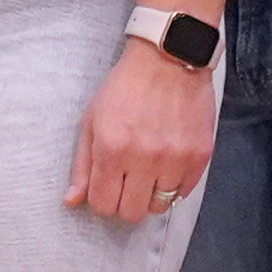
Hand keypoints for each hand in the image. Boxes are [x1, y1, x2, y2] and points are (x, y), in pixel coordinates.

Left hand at [71, 34, 215, 226]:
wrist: (168, 59)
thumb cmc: (124, 88)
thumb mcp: (91, 121)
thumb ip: (81, 164)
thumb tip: (72, 201)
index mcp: (112, 150)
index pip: (103, 205)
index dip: (103, 200)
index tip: (108, 187)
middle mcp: (144, 159)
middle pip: (132, 213)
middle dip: (126, 202)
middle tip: (128, 183)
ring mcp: (175, 159)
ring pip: (159, 206)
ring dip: (151, 193)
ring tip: (150, 169)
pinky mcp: (199, 156)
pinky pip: (184, 192)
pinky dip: (174, 184)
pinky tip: (168, 162)